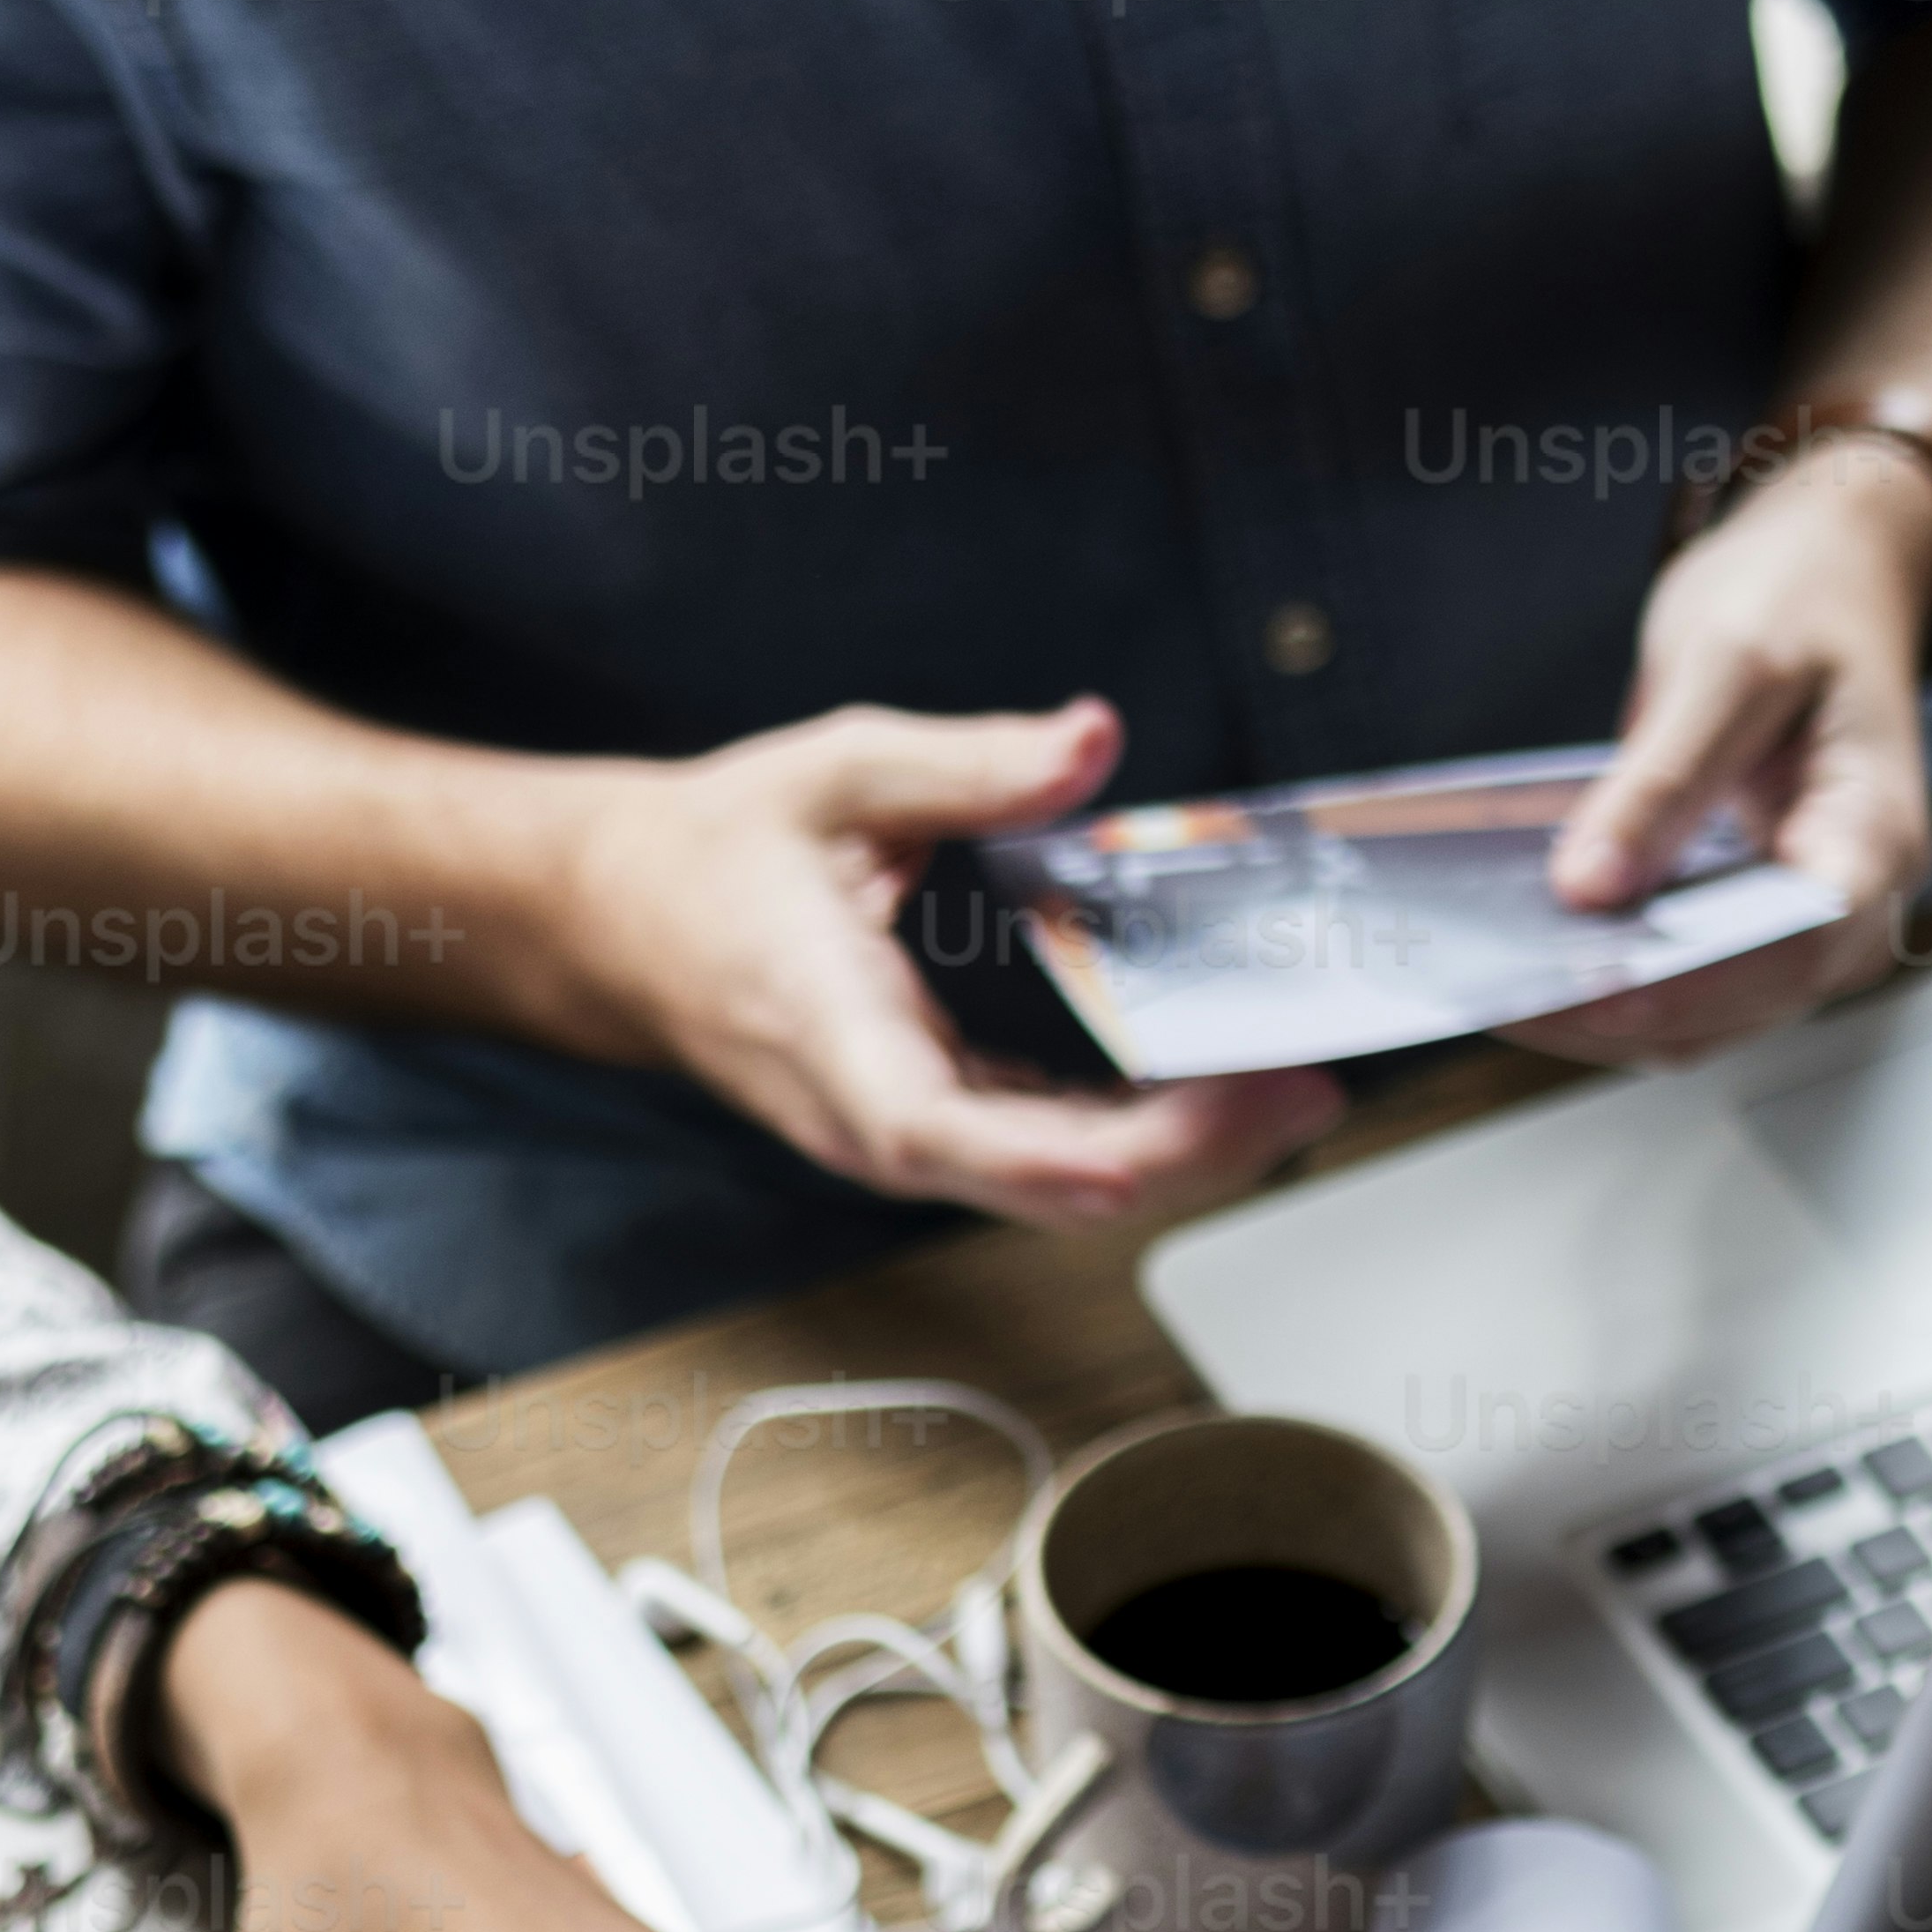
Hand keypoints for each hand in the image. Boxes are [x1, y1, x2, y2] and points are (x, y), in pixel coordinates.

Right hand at [533, 692, 1342, 1227]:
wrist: (623, 924)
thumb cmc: (715, 853)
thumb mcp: (835, 773)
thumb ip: (971, 765)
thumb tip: (1091, 740)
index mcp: (842, 1047)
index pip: (970, 1137)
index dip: (1090, 1152)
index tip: (1191, 1132)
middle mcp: (880, 1129)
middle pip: (1056, 1187)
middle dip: (1194, 1151)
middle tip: (1309, 1088)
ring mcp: (908, 1148)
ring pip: (1067, 1191)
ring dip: (1185, 1155)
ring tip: (1292, 1094)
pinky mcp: (936, 1137)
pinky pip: (1051, 1162)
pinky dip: (1141, 1138)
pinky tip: (1216, 1094)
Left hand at [1529, 450, 1931, 1064]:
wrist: (1828, 577)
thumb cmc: (1802, 601)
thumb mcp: (1729, 661)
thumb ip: (1663, 778)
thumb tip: (1588, 887)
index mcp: (1874, 838)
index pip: (1796, 942)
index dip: (1698, 979)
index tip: (1597, 985)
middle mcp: (1851, 911)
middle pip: (1738, 1004)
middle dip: (1624, 1007)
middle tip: (1506, 988)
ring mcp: (1801, 935)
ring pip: (1698, 1020)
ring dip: (1597, 1009)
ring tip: (1498, 982)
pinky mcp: (1746, 933)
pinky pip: (1674, 990)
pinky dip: (1601, 982)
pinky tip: (1530, 958)